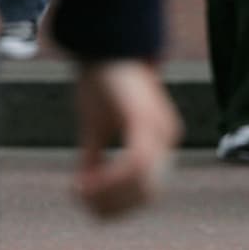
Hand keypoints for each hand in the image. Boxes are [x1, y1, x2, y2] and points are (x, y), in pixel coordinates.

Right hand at [74, 60, 181, 218]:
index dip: (118, 204)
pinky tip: (86, 179)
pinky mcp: (146, 120)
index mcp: (161, 142)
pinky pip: (135, 164)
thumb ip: (94, 158)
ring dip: (108, 194)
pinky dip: (110, 178)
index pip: (149, 191)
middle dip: (113, 205)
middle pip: (149, 194)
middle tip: (81, 200)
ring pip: (143, 184)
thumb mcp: (94, 128)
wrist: (104, 44)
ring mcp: (161, 130)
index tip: (87, 203)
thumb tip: (83, 187)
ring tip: (80, 190)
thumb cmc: (99, 83)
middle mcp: (168, 138)